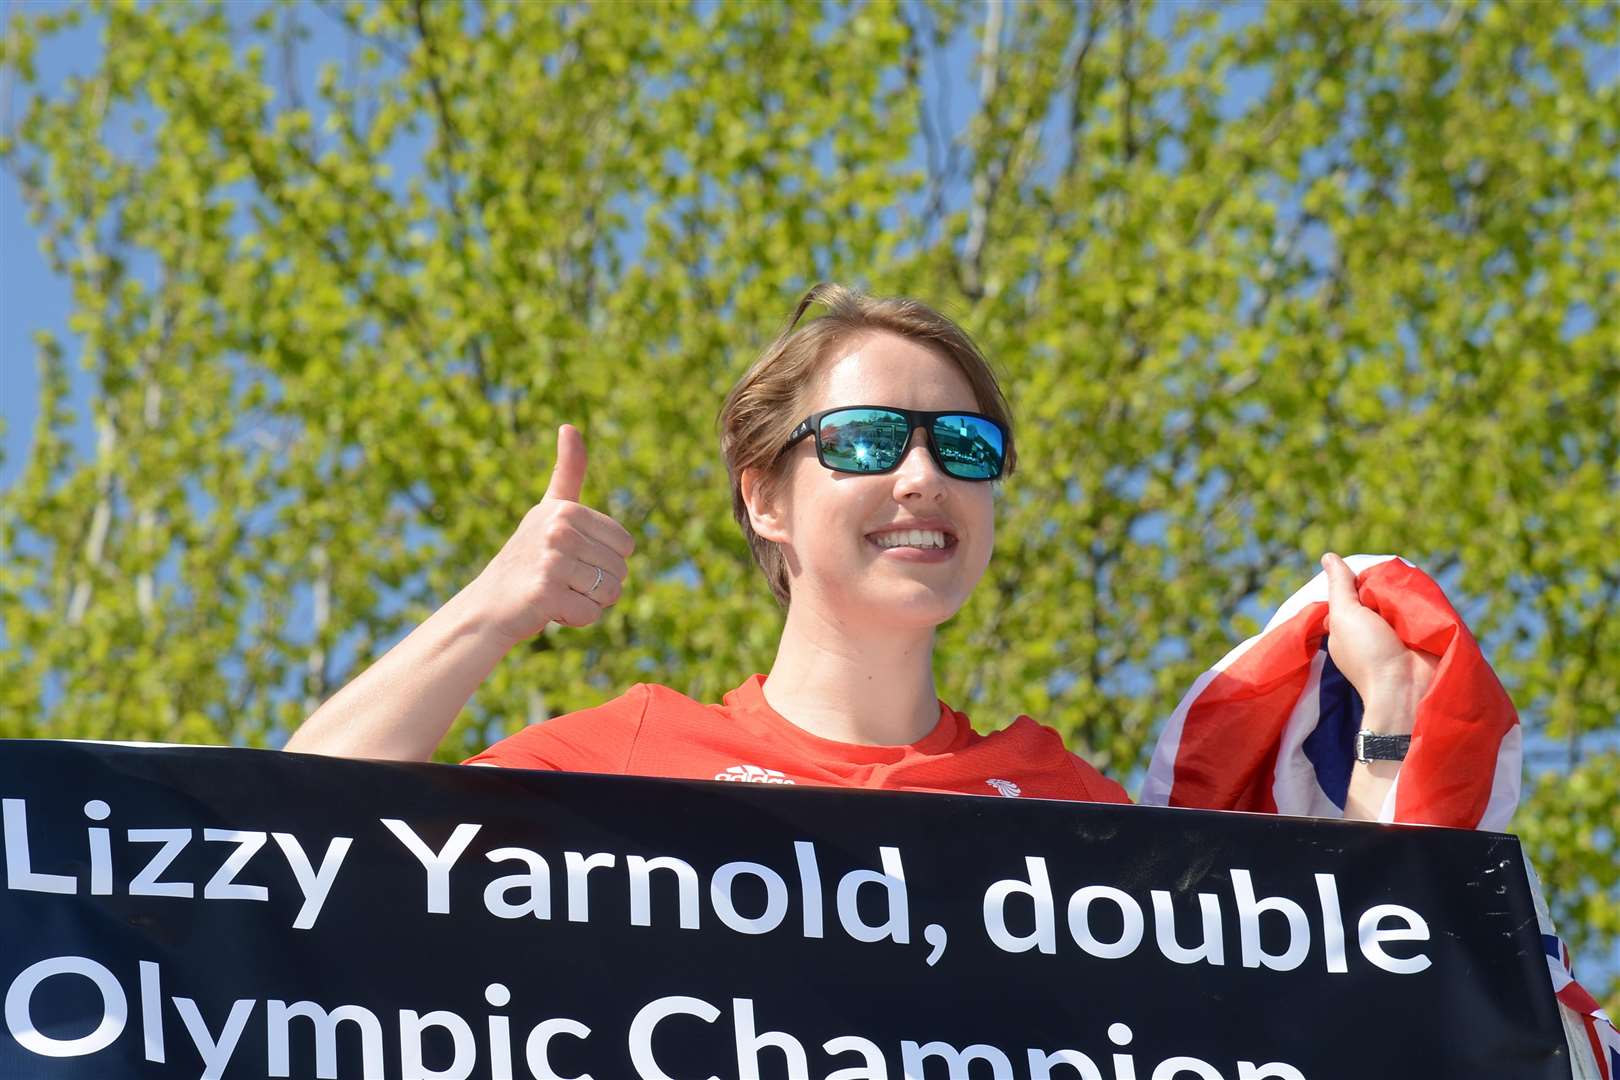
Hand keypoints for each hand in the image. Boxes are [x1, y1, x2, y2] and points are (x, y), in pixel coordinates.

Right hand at [469, 425, 635, 644]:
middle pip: (620, 570)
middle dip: (598, 584)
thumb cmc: (527, 558)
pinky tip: (550, 610)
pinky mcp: (546, 592)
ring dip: (588, 602)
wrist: (489, 605)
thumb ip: (567, 472)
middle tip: (562, 580)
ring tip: (556, 593)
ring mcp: (551, 560)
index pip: (626, 545)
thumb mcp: (549, 510)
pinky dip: (575, 619)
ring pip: (610, 593)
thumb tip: (569, 426)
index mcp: (566, 510)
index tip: (572, 557)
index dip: (605, 559)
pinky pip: (591, 614)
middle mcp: (558, 530)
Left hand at [1320, 552, 1437, 733]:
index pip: (1353, 591)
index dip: (1359, 579)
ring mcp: (1400, 631)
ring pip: (1401, 597)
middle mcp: (1374, 627)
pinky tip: (1422, 588)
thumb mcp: (1345, 616)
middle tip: (1390, 576)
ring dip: (1405, 591)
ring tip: (1407, 583)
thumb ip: (1339, 587)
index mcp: (1350, 625)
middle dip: (1384, 583)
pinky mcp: (1424, 633)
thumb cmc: (1369, 654)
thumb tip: (1329, 557)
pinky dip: (1422, 599)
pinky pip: (1422, 607)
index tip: (1365, 571)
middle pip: (1379, 591)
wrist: (1407, 689)